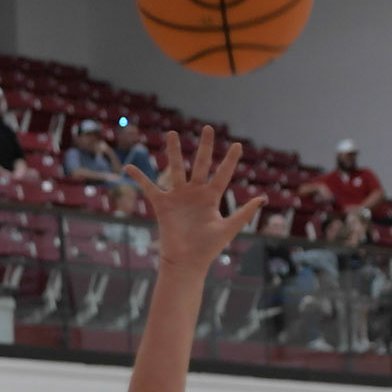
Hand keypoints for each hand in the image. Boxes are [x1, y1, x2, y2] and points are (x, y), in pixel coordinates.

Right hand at [125, 125, 263, 272]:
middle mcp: (195, 194)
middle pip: (201, 164)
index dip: (230, 160)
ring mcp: (178, 197)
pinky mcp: (162, 204)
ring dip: (174, 151)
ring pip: (176, 168)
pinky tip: (129, 167)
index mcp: (211, 198)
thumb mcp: (228, 228)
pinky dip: (139, 177)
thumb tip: (262, 198)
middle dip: (205, 147)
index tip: (237, 145)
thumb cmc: (208, 249)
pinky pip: (149, 187)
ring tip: (172, 133)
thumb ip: (244, 212)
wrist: (186, 263)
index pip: (223, 175)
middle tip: (208, 128)